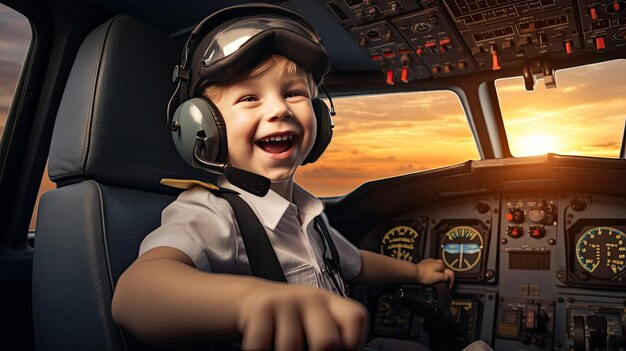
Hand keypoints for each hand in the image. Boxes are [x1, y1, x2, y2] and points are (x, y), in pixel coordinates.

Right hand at [237, 283, 367, 350]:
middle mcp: (311, 298)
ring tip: (281, 347)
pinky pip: (263, 345)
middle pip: (326, 342)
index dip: (352, 343)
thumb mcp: (314, 321)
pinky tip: (266, 345)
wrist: (252, 299)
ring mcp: (286, 300)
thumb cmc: (290, 319)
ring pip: (291, 348)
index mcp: (330, 303)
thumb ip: (329, 337)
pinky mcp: (262, 307)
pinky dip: (263, 350)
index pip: (355, 318)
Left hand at [415, 258, 454, 287]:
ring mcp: (431, 262)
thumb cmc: (423, 275)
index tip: (449, 286)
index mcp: (441, 264)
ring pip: (439, 269)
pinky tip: (430, 276)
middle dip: (445, 278)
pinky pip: (433, 269)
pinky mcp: (426, 263)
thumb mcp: (437, 278)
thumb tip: (448, 277)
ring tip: (435, 281)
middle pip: (445, 271)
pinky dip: (433, 273)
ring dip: (439, 275)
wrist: (414, 273)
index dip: (451, 281)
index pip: (450, 273)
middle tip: (442, 284)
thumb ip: (445, 277)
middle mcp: (437, 261)